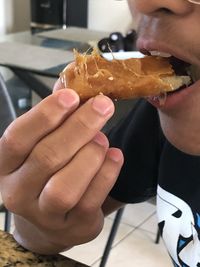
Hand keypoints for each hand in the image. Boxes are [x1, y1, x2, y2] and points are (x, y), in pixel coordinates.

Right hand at [0, 86, 122, 253]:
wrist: (50, 218)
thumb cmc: (46, 171)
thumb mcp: (43, 143)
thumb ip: (55, 115)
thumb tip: (72, 79)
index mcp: (6, 165)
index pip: (17, 138)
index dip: (45, 115)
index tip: (72, 95)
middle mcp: (18, 192)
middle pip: (47, 157)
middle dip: (79, 127)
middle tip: (103, 105)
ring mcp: (44, 215)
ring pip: (65, 186)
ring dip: (90, 155)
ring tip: (102, 138)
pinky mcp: (73, 227)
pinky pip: (91, 200)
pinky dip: (107, 174)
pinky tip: (114, 156)